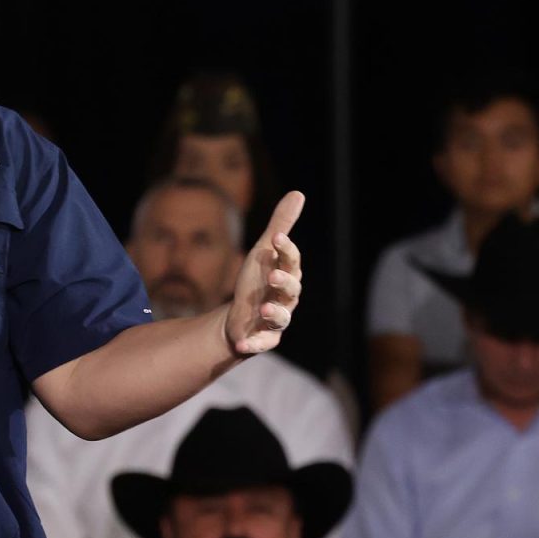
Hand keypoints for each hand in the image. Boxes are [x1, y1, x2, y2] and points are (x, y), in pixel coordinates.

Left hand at [224, 191, 304, 355]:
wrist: (239, 318)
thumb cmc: (256, 281)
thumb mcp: (264, 251)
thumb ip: (281, 225)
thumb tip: (298, 193)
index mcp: (287, 273)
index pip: (292, 260)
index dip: (286, 249)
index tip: (277, 237)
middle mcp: (286, 297)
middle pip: (292, 289)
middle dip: (284, 281)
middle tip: (273, 274)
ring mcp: (277, 319)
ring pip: (282, 317)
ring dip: (274, 312)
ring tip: (263, 308)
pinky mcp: (265, 339)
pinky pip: (263, 343)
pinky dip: (253, 344)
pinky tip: (241, 344)